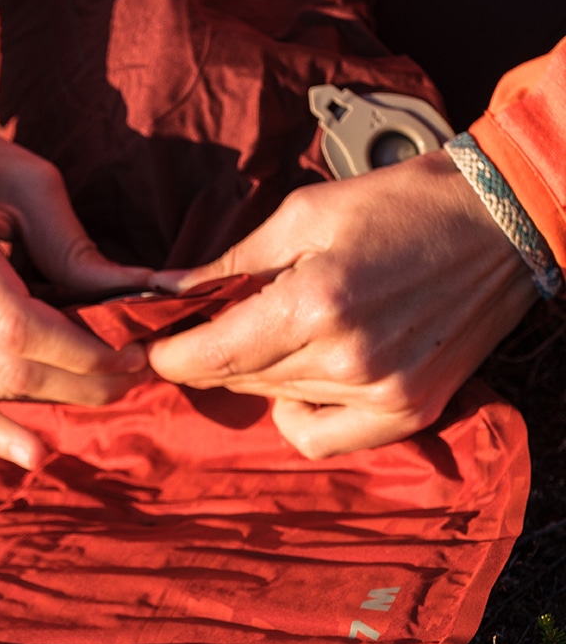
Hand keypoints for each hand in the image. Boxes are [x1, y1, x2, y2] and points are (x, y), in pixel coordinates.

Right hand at [0, 37, 151, 466]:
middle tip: (133, 375)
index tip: (131, 354)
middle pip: (7, 370)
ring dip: (53, 397)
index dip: (81, 354)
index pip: (20, 330)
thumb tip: (141, 293)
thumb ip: (74, 247)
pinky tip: (34, 455)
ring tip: (104, 387)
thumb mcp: (24, 179)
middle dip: (80, 382)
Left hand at [147, 150, 538, 456]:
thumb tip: (165, 293)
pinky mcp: (409, 411)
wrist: (500, 220)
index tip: (144, 349)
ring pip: (276, 404)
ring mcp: (381, 394)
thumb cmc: (401, 204)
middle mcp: (346, 360)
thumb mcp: (304, 214)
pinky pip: (322, 439)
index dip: (167, 356)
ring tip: (279, 331)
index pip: (211, 355)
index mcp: (315, 303)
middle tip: (206, 327)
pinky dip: (299, 416)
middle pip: (239, 379)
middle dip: (209, 355)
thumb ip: (231, 264)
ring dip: (259, 374)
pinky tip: (305, 379)